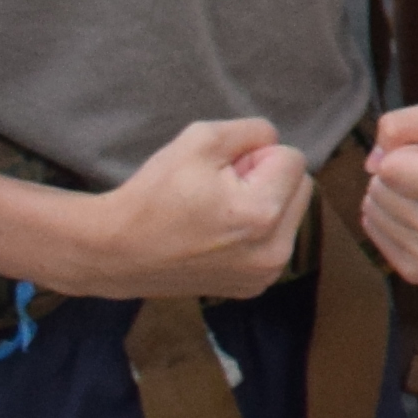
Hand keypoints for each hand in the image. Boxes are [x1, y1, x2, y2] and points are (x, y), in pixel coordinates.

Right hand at [77, 119, 310, 300]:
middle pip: (301, 186)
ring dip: (265, 203)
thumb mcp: (200, 139)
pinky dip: (256, 231)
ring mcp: (265, 275)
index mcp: (263, 214)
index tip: (222, 169)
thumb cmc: (154, 194)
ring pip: (291, 214)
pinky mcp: (253, 287)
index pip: (294, 158)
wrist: (116, 251)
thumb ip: (251, 131)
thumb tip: (274, 141)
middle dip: (268, 177)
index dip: (256, 154)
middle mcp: (274, 251)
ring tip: (219, 210)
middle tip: (221, 186)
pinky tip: (219, 234)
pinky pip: (275, 242)